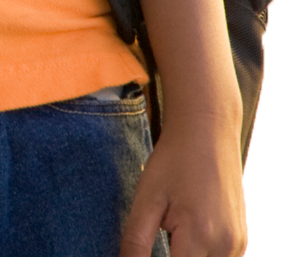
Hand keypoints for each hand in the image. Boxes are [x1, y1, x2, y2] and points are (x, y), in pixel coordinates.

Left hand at [121, 115, 245, 256]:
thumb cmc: (174, 162)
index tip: (139, 251)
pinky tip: (184, 232)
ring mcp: (238, 244)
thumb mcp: (146, 199)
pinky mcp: (241, 239)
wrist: (207, 134)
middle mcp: (227, 247)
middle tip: (159, 232)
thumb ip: (136, 241)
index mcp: (201, 237)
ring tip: (170, 231)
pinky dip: (199, 255)